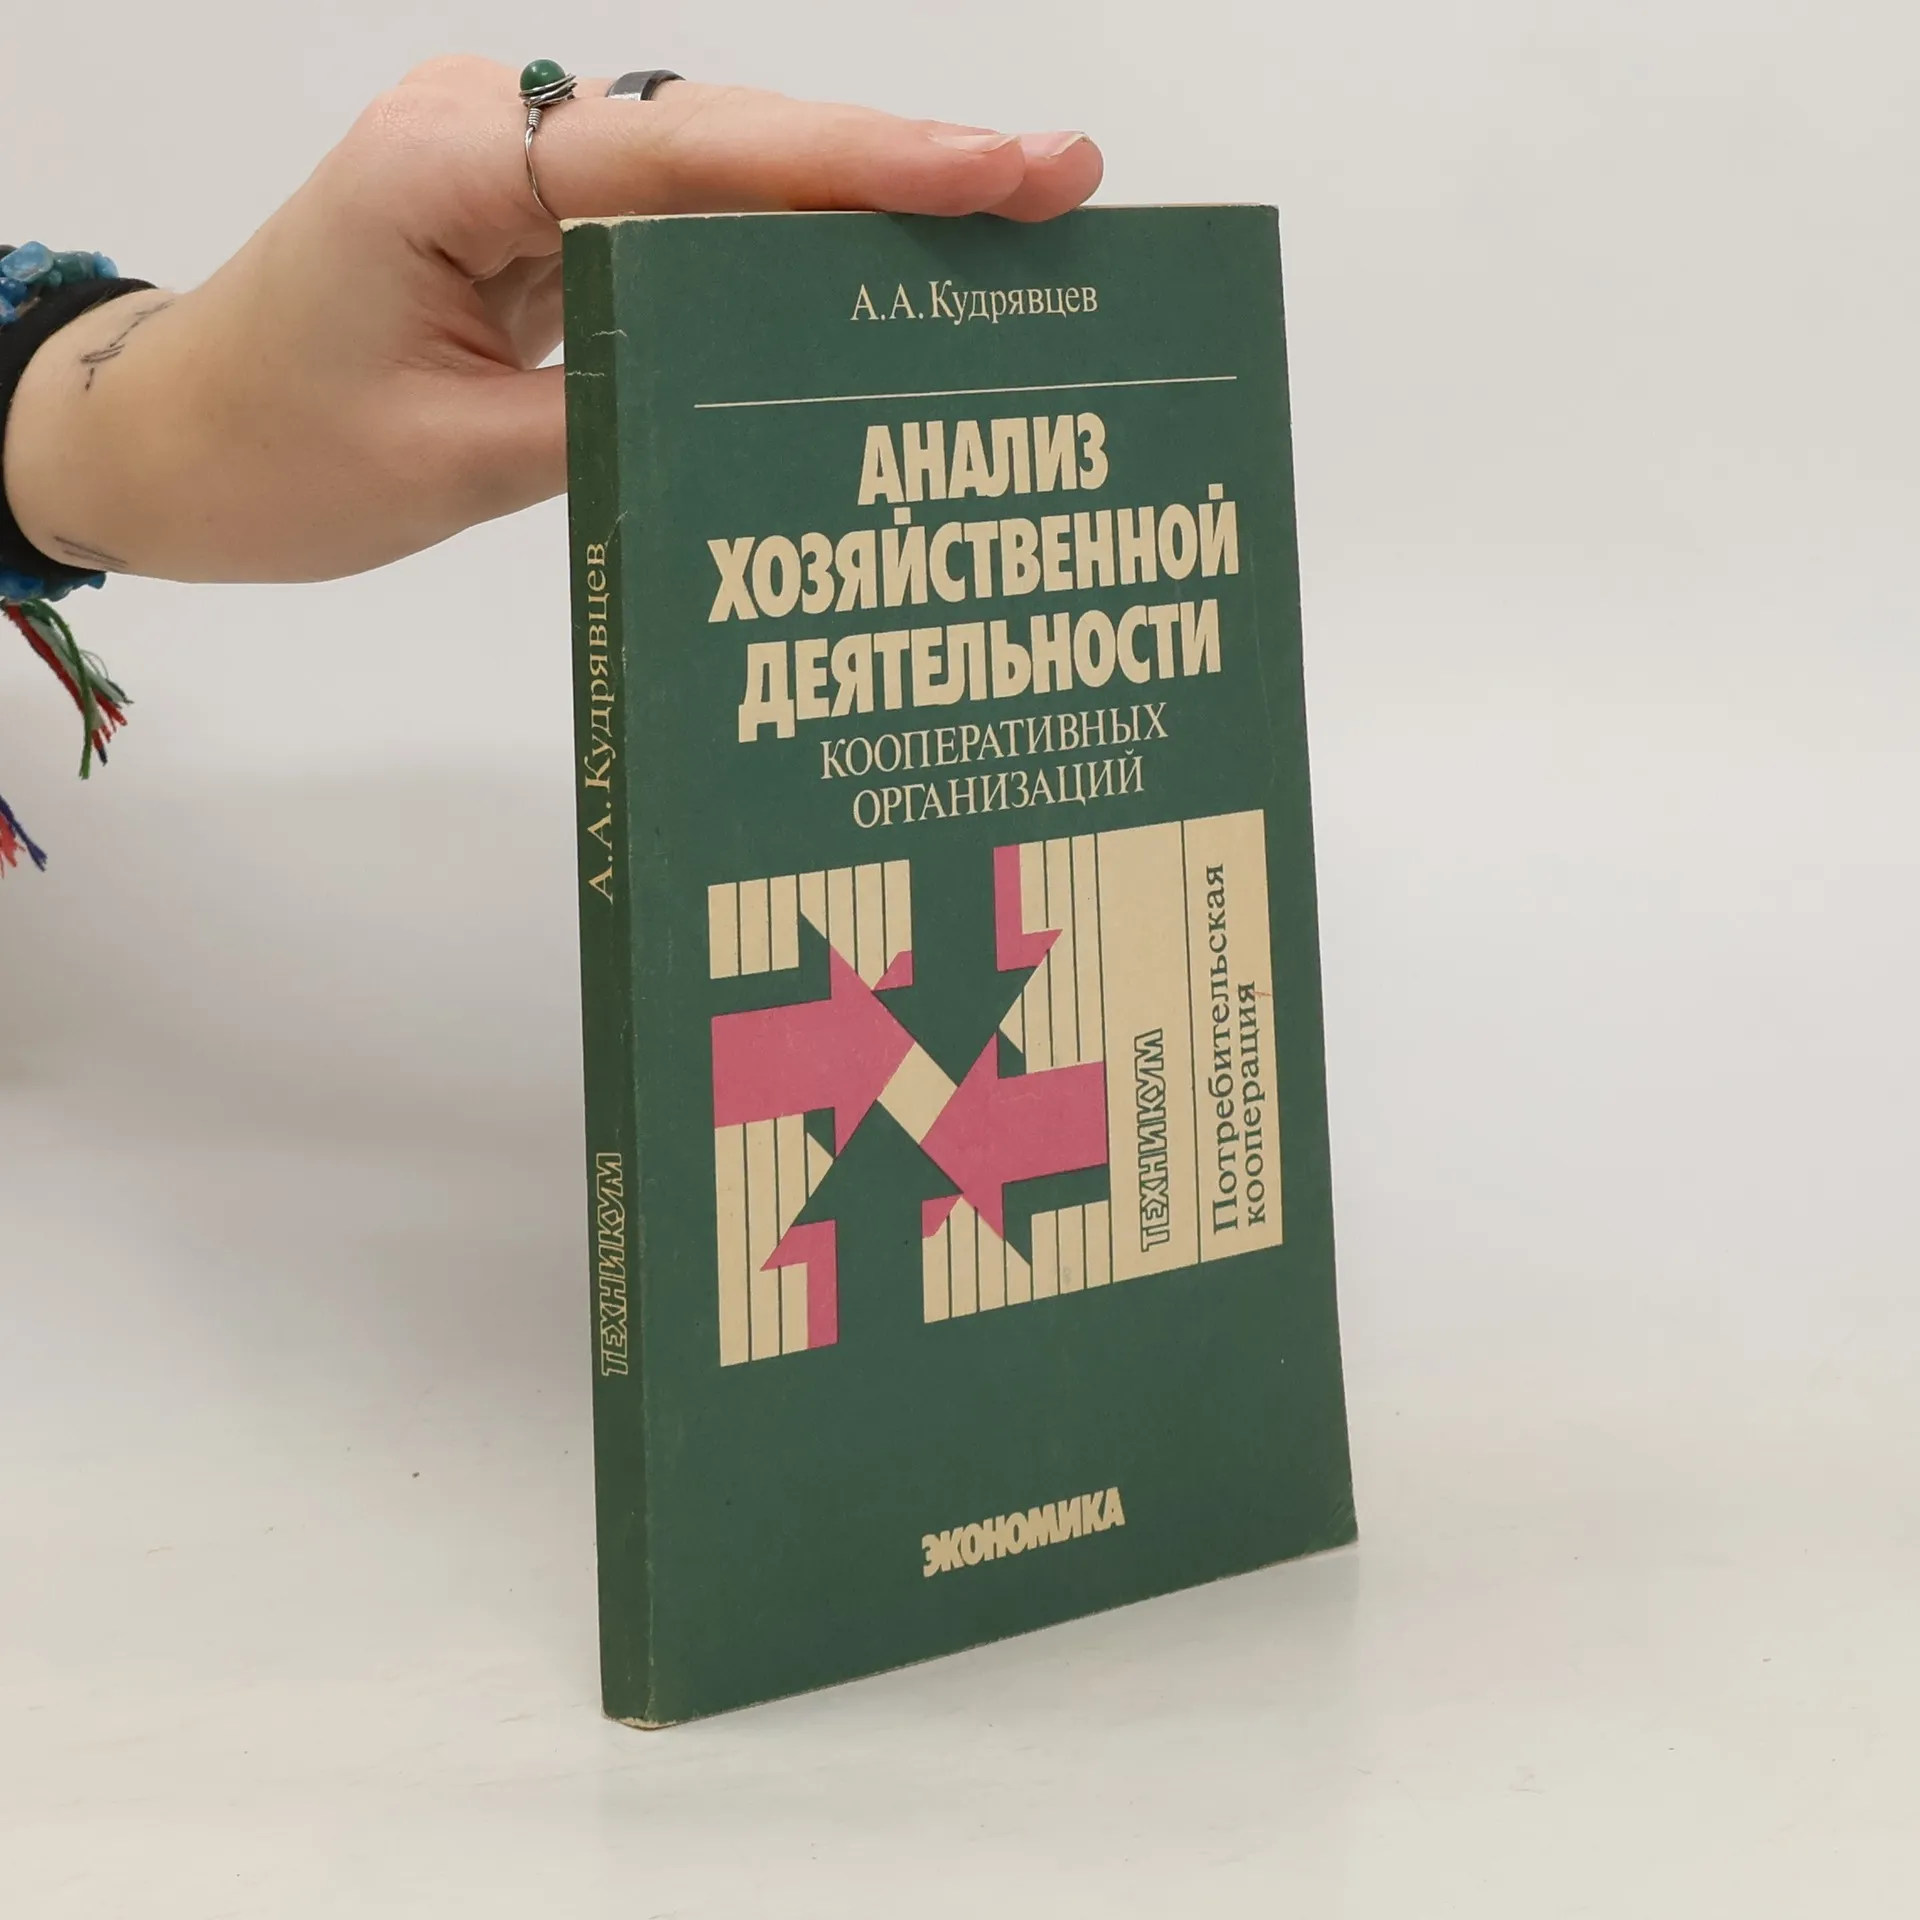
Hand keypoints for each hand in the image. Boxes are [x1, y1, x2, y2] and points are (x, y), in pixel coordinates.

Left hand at [3, 58, 1101, 584]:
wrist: (166, 442)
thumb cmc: (275, 456)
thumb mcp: (454, 464)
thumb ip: (616, 418)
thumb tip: (773, 407)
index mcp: (451, 165)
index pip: (689, 153)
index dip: (855, 163)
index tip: (999, 171)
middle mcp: (494, 133)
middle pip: (727, 135)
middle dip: (895, 164)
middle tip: (1059, 185)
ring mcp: (516, 168)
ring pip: (717, 173)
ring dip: (855, 205)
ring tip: (1006, 233)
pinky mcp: (535, 217)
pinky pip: (678, 225)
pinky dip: (780, 254)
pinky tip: (875, 282)